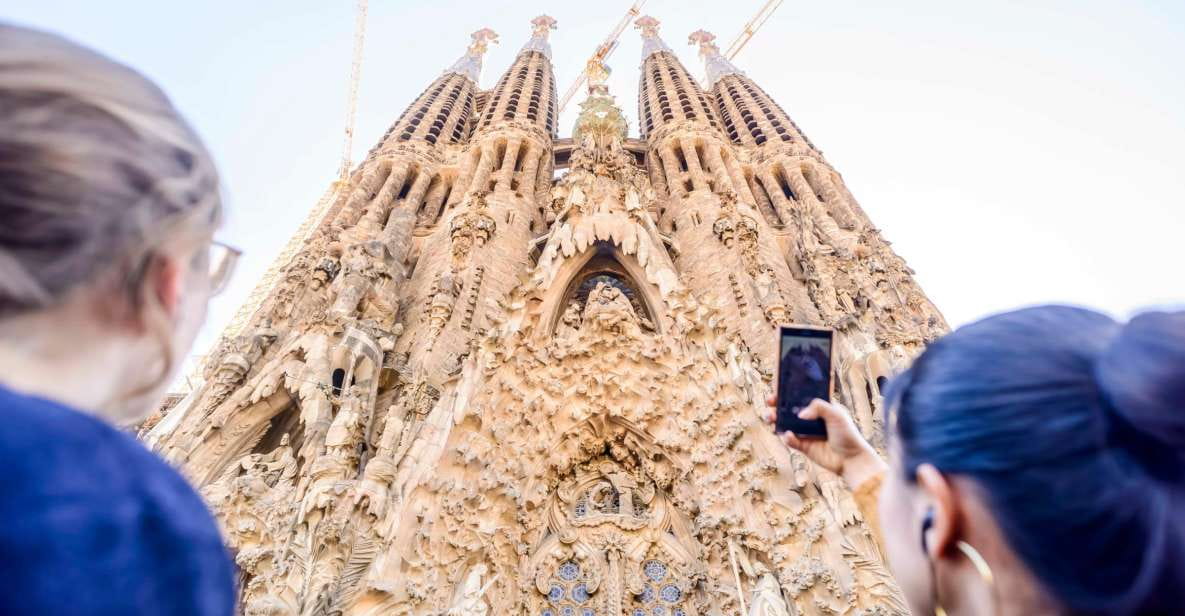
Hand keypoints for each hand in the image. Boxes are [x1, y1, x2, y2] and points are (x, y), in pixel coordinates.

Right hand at [764, 397, 886, 489]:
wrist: (851, 459)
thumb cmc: (848, 434)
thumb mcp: (836, 414)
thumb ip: (818, 407)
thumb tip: (800, 414)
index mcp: (818, 407)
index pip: (800, 396)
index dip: (787, 392)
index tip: (777, 388)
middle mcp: (810, 418)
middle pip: (788, 409)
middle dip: (776, 405)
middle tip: (770, 402)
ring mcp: (805, 432)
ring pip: (785, 424)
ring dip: (775, 420)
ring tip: (771, 418)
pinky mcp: (803, 446)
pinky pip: (790, 440)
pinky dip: (787, 437)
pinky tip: (788, 435)